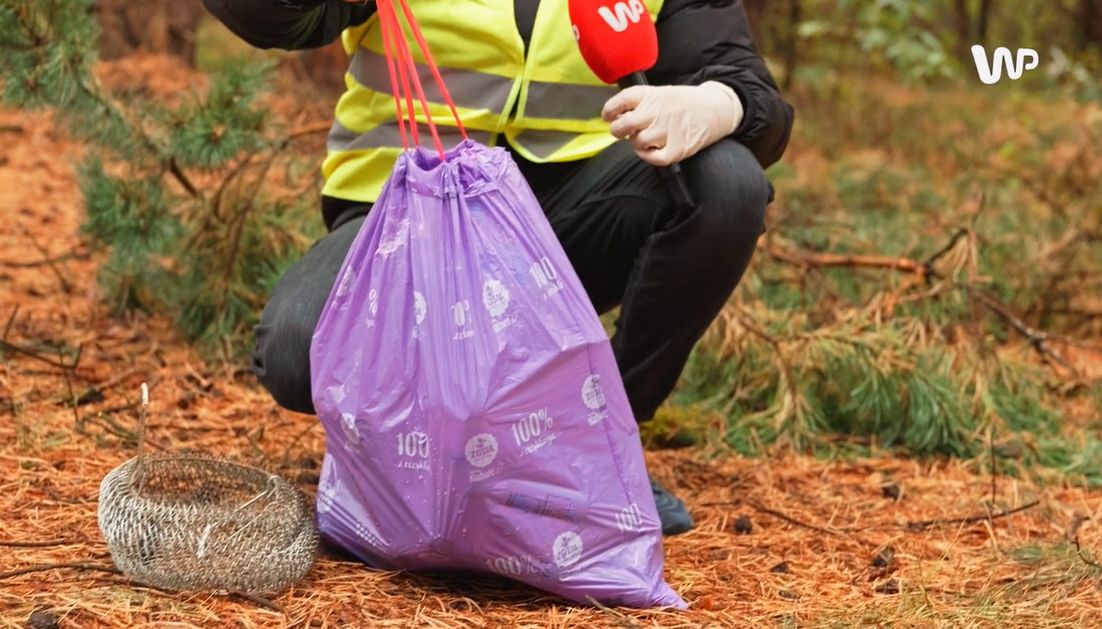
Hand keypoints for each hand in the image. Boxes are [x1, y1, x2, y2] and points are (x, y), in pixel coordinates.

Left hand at [601, 81, 743, 166]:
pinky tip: (651, 150)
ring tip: (644, 138)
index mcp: (653, 93)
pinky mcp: (678, 148)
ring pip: (638, 142)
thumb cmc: (684, 103)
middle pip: (625, 124)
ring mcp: (669, 130)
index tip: (608, 116)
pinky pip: (653, 158)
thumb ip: (640, 102)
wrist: (716, 108)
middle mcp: (659, 110)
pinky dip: (647, 156)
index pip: (622, 100)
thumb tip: (615, 116)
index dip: (609, 110)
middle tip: (621, 131)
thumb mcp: (662, 92)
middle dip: (617, 130)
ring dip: (636, 143)